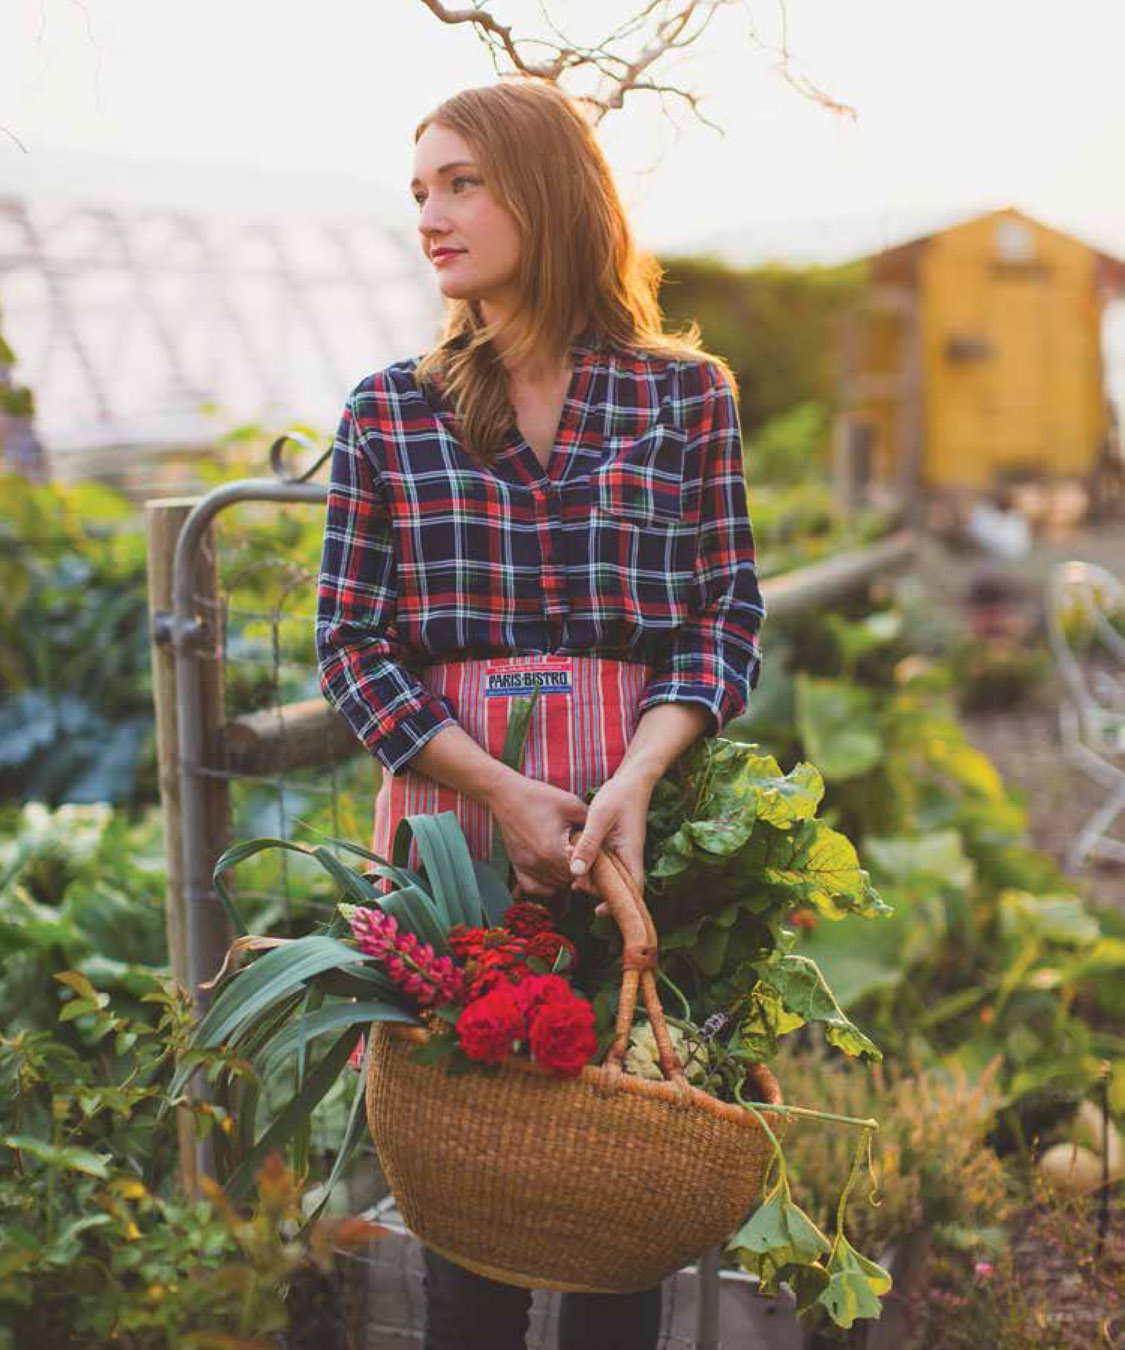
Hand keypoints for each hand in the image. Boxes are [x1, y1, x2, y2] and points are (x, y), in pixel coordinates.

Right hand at [488, 773, 588, 899]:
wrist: (507, 795)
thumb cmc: (541, 797)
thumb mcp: (572, 805)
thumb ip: (590, 825)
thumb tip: (606, 840)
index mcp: (555, 849)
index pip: (582, 870)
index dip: (592, 865)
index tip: (595, 854)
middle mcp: (540, 863)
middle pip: (569, 880)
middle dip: (579, 870)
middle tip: (582, 854)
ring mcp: (527, 867)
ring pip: (554, 886)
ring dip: (564, 877)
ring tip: (568, 858)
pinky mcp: (517, 867)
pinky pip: (535, 888)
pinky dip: (546, 884)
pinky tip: (552, 869)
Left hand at [565, 768, 653, 916]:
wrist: (632, 780)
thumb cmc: (619, 796)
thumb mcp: (599, 818)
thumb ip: (588, 844)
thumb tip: (575, 872)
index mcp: (631, 853)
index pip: (632, 888)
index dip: (618, 904)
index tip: (598, 910)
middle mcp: (630, 856)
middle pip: (620, 887)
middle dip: (600, 893)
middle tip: (576, 885)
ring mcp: (625, 852)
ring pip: (613, 877)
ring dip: (595, 882)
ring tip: (574, 879)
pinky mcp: (618, 847)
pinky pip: (608, 866)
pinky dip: (595, 870)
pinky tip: (578, 866)